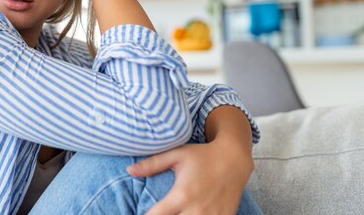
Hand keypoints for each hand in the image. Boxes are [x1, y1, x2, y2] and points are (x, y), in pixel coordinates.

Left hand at [126, 139, 253, 214]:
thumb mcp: (176, 154)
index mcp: (181, 194)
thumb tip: (129, 170)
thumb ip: (152, 164)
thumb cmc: (202, 155)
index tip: (139, 214)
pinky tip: (189, 214)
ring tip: (176, 213)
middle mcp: (196, 209)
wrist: (234, 158)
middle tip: (162, 212)